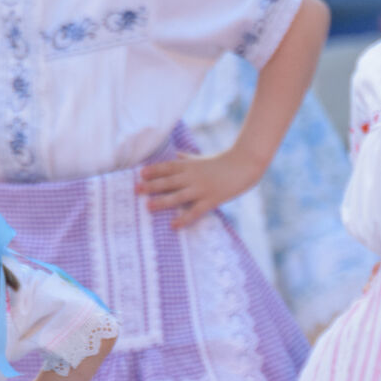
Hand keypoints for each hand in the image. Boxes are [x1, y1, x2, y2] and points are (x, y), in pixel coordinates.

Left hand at [136, 146, 263, 228]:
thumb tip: (175, 155)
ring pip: (178, 196)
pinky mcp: (211, 200)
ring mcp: (202, 189)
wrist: (244, 165)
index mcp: (190, 165)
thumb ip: (187, 158)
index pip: (168, 166)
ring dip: (162, 201)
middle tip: (136, 190)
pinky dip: (183, 219)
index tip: (140, 173)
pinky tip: (173, 225)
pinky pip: (195, 211)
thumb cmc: (224, 161)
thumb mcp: (203, 158)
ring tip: (148, 207)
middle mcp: (193, 177)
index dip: (154, 170)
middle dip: (151, 185)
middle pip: (168, 181)